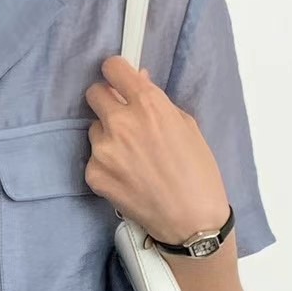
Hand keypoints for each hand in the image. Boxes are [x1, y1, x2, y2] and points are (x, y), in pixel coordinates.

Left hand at [83, 55, 229, 244]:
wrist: (191, 221)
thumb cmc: (198, 173)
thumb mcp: (186, 126)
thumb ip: (156, 101)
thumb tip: (138, 81)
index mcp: (149, 105)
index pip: (113, 69)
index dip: (115, 72)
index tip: (117, 78)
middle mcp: (121, 123)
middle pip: (94, 94)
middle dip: (107, 101)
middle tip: (122, 116)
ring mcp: (104, 150)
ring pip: (95, 129)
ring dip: (108, 136)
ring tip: (132, 157)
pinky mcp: (94, 174)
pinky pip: (94, 159)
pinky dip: (106, 164)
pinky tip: (127, 176)